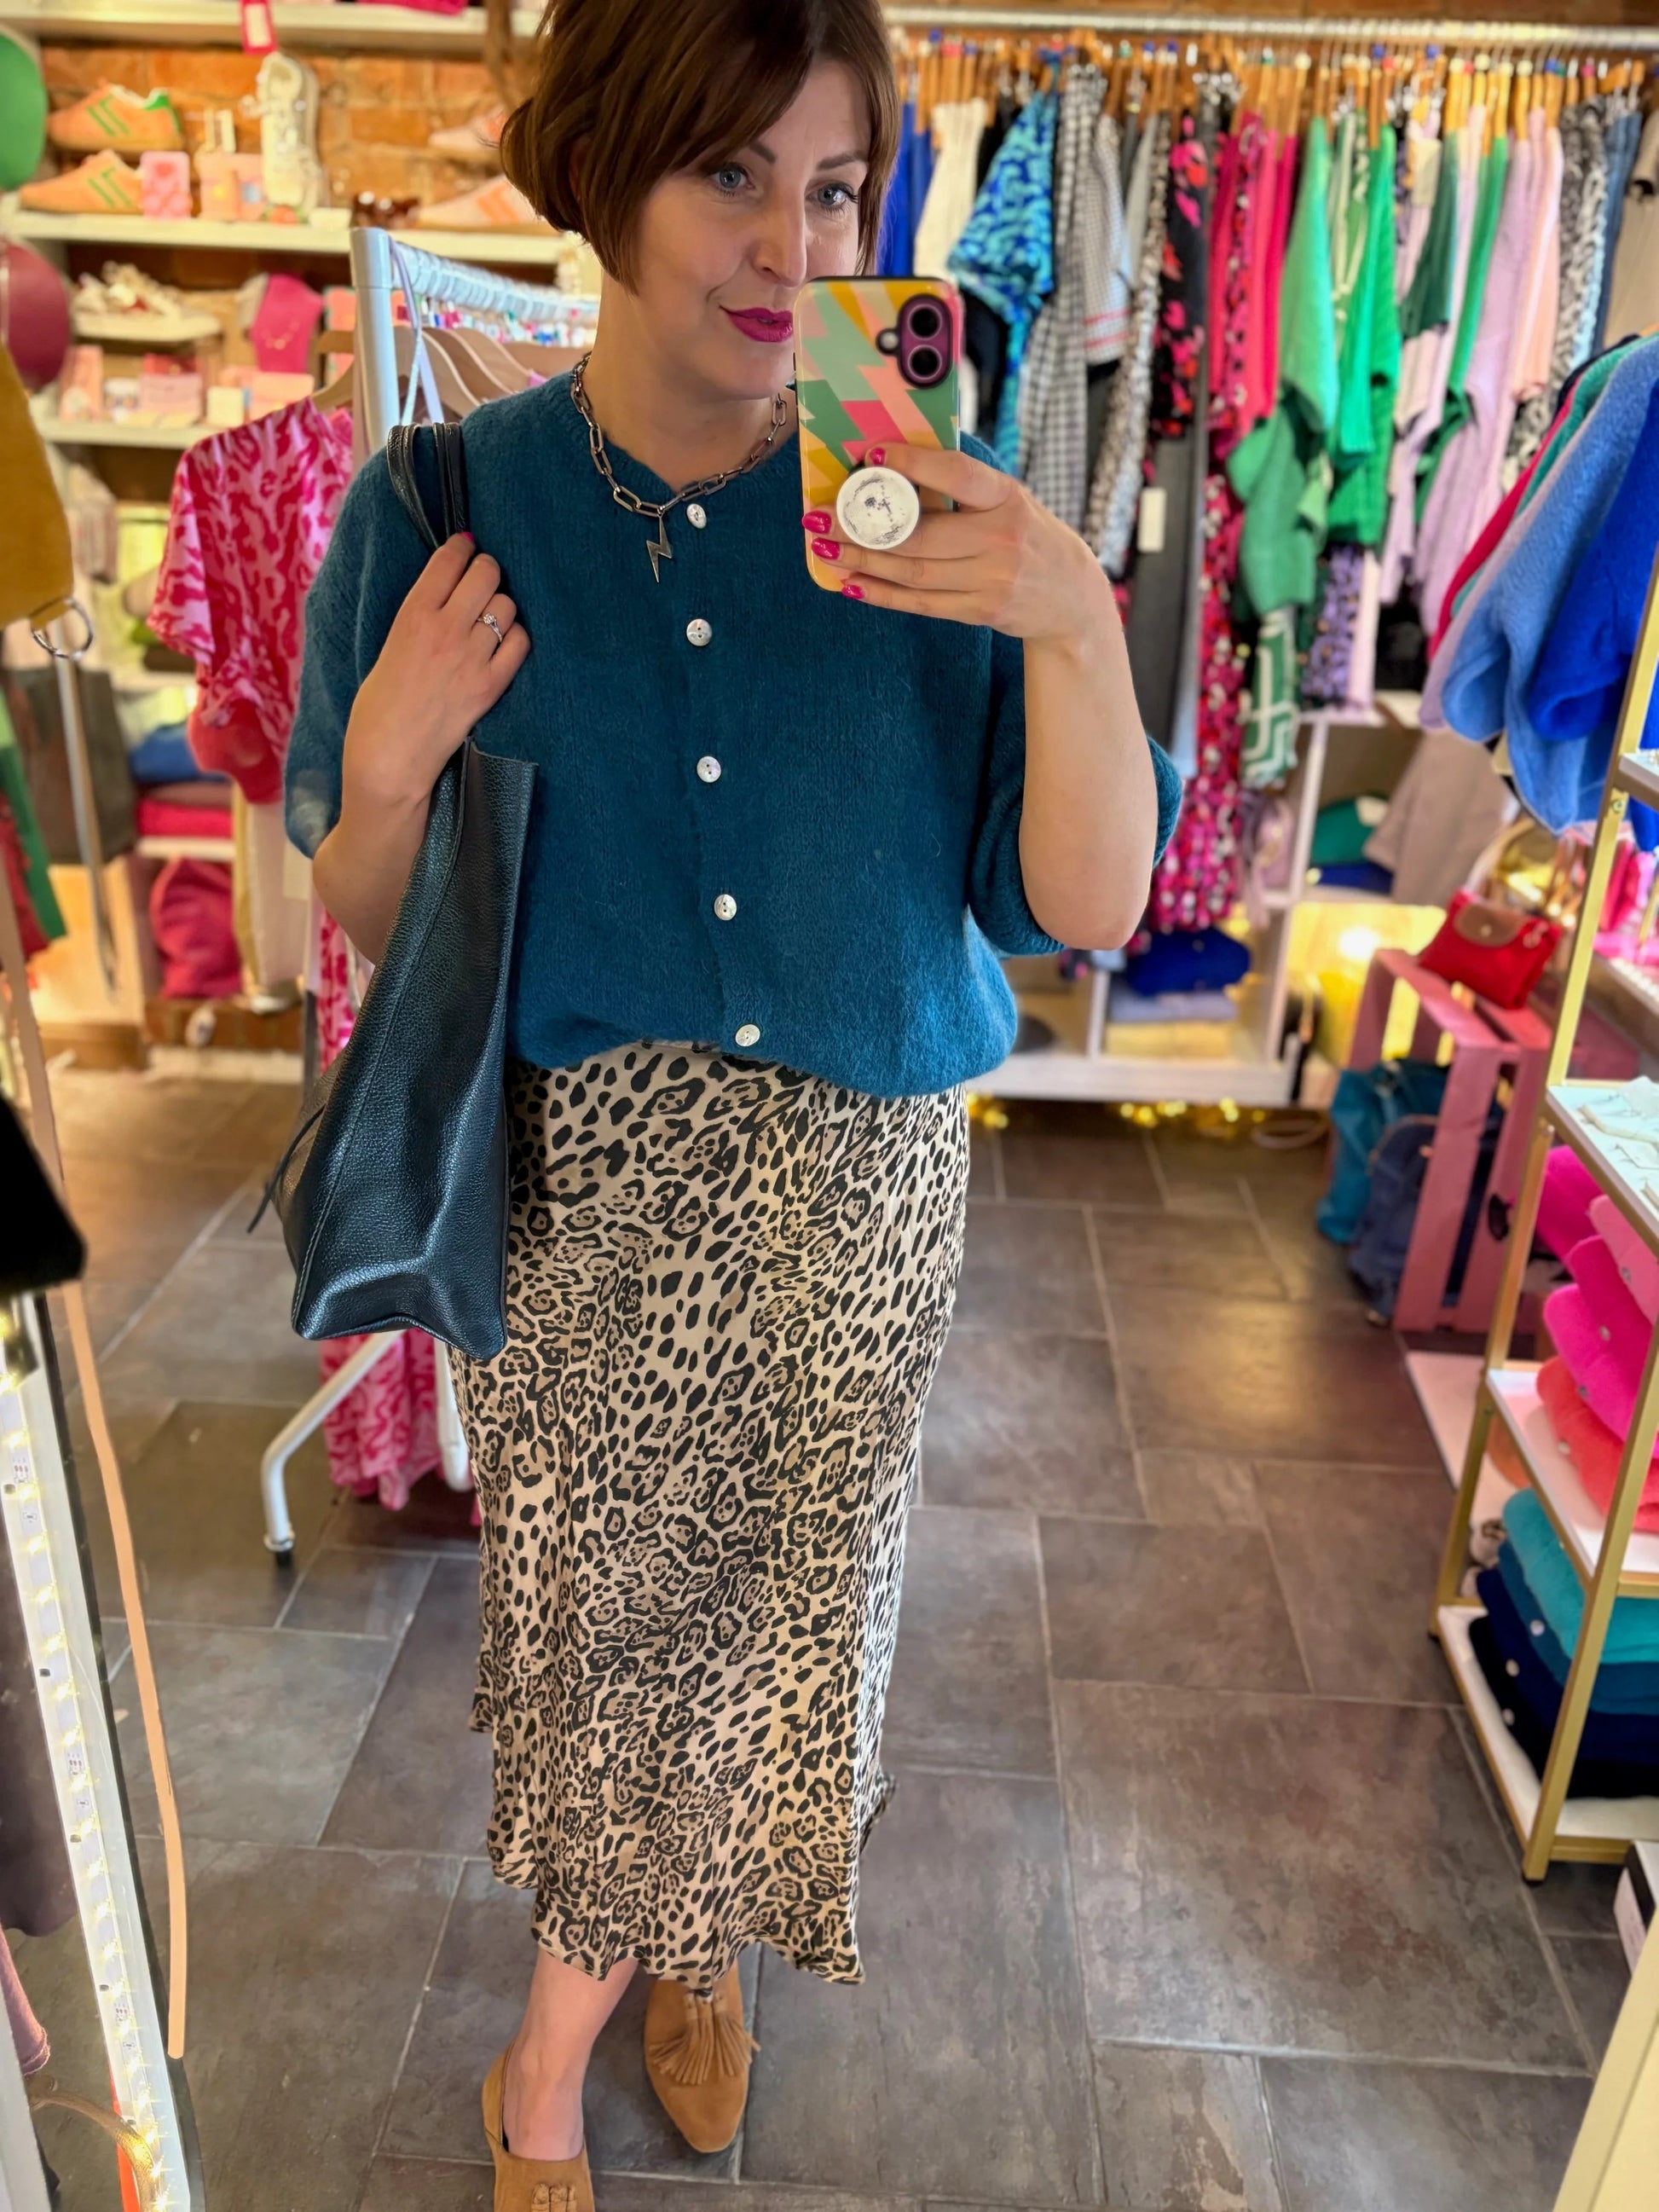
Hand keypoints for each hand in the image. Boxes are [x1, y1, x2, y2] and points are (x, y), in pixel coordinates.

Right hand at [342, 534, 527, 807]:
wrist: (389, 756)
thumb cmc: (379, 706)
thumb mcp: (389, 646)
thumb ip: (418, 616)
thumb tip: (445, 591)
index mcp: (412, 615)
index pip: (449, 559)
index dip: (463, 548)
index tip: (468, 547)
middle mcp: (445, 630)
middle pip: (486, 574)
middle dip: (487, 572)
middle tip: (484, 581)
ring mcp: (471, 658)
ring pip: (507, 607)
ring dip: (502, 608)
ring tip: (492, 620)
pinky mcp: (490, 686)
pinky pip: (520, 644)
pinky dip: (517, 639)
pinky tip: (505, 646)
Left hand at [804, 444, 1112, 645]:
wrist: (1071, 597)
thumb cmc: (1028, 536)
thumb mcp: (1009, 500)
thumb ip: (964, 489)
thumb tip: (894, 469)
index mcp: (1007, 497)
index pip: (955, 475)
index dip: (911, 465)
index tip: (872, 456)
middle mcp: (1001, 540)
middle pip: (920, 535)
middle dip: (862, 527)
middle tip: (820, 518)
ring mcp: (991, 580)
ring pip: (913, 573)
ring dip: (862, 561)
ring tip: (824, 549)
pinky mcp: (980, 611)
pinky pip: (920, 603)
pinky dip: (881, 594)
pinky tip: (851, 583)